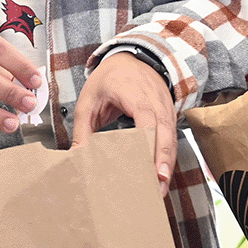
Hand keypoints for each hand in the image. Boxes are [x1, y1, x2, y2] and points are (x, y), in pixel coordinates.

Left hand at [73, 51, 176, 193]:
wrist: (131, 57)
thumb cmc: (109, 78)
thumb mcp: (89, 100)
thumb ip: (82, 130)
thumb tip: (75, 158)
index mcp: (136, 95)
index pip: (148, 122)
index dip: (151, 146)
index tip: (151, 168)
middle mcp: (156, 102)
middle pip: (165, 134)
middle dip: (163, 161)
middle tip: (158, 188)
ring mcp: (166, 108)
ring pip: (172, 138)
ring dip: (167, 163)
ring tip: (160, 190)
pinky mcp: (169, 115)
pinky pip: (171, 137)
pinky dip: (167, 156)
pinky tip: (160, 176)